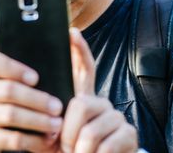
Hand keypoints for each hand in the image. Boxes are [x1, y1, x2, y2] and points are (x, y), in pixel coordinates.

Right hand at [0, 50, 62, 151]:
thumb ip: (13, 72)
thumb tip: (48, 72)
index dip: (15, 69)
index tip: (36, 78)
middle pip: (7, 91)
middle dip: (37, 99)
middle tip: (57, 106)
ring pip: (10, 115)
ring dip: (37, 120)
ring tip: (56, 123)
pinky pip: (10, 139)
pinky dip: (31, 140)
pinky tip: (45, 139)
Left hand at [60, 28, 137, 152]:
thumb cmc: (71, 149)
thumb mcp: (59, 131)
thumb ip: (54, 112)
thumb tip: (42, 99)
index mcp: (85, 98)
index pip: (85, 68)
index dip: (80, 49)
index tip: (72, 32)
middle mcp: (102, 102)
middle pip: (82, 104)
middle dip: (68, 131)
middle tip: (65, 146)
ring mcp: (117, 117)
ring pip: (90, 131)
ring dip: (79, 151)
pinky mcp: (129, 134)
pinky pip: (106, 147)